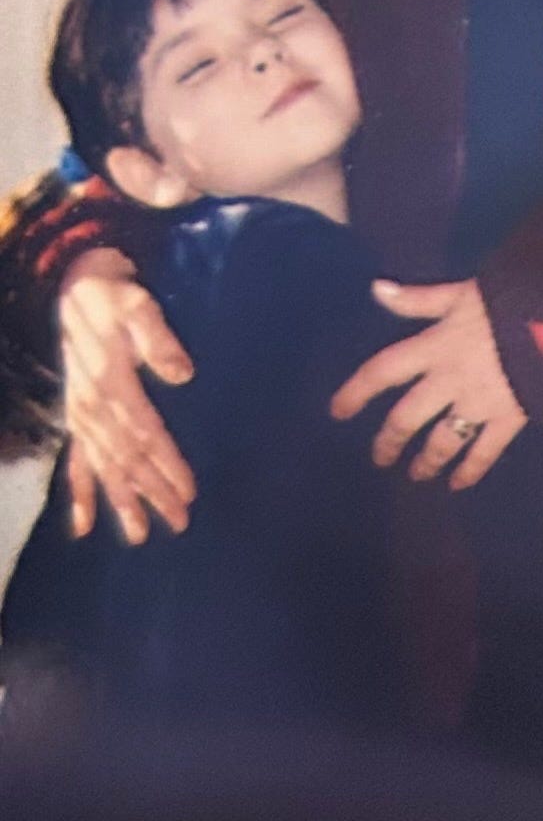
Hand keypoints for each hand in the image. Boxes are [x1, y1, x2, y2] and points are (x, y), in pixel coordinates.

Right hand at [60, 247, 196, 541]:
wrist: (76, 286)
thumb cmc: (113, 296)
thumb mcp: (138, 306)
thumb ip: (158, 339)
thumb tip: (182, 373)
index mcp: (111, 383)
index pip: (146, 433)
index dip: (168, 463)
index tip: (189, 490)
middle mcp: (92, 406)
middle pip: (127, 459)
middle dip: (153, 492)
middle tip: (180, 522)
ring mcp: (82, 414)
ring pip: (105, 466)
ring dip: (123, 500)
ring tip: (141, 534)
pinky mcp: (77, 414)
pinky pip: (76, 460)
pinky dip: (81, 492)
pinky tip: (83, 525)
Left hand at [330, 279, 526, 489]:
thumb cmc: (509, 301)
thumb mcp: (460, 293)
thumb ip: (418, 299)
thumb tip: (376, 290)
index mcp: (433, 347)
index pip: (383, 371)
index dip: (356, 392)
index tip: (338, 412)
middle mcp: (448, 381)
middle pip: (407, 417)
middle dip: (389, 440)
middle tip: (380, 458)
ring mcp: (478, 404)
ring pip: (442, 441)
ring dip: (426, 461)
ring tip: (416, 474)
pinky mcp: (508, 419)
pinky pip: (484, 452)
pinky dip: (470, 470)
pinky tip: (458, 484)